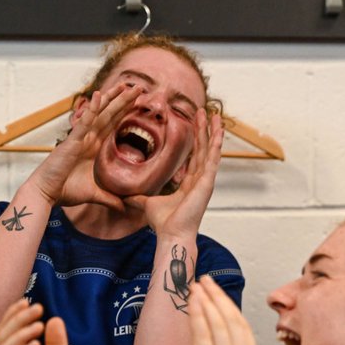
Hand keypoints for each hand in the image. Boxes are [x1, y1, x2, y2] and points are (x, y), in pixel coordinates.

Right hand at [25, 84, 142, 208]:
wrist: (47, 194)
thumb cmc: (66, 191)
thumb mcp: (95, 194)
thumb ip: (110, 198)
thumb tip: (125, 207)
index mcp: (94, 147)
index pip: (113, 125)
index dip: (124, 112)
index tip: (138, 101)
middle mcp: (88, 139)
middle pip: (109, 115)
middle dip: (123, 101)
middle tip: (138, 87)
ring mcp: (80, 138)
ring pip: (99, 115)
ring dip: (112, 100)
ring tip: (124, 86)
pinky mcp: (72, 142)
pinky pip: (84, 124)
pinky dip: (91, 110)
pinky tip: (99, 97)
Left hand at [135, 111, 223, 237]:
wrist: (171, 233)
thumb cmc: (163, 222)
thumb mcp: (147, 203)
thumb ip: (139, 197)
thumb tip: (125, 195)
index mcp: (188, 182)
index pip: (193, 156)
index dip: (193, 139)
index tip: (192, 123)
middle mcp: (199, 179)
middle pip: (203, 148)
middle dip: (203, 129)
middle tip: (204, 111)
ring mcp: (205, 180)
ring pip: (210, 150)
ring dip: (212, 132)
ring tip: (215, 115)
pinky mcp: (207, 182)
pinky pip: (213, 159)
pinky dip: (217, 144)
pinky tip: (219, 131)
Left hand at [179, 276, 259, 344]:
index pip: (242, 328)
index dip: (231, 308)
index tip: (221, 297)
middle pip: (231, 318)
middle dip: (218, 296)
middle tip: (208, 281)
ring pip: (217, 319)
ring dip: (206, 298)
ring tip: (197, 285)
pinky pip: (202, 329)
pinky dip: (197, 311)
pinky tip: (192, 300)